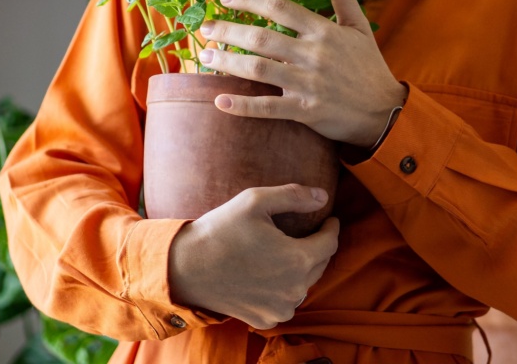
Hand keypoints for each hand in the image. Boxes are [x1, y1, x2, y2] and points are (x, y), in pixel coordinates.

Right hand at [168, 184, 339, 329]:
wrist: (185, 268)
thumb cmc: (220, 231)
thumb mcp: (255, 201)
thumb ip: (294, 196)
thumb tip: (323, 197)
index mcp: (298, 260)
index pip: (330, 242)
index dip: (331, 228)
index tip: (328, 219)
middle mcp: (295, 290)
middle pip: (320, 264)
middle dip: (317, 246)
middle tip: (307, 232)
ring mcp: (280, 309)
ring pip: (304, 285)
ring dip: (301, 269)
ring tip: (286, 252)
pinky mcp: (265, 320)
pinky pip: (285, 302)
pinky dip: (284, 288)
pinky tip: (271, 274)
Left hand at [198, 0, 407, 147]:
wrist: (384, 111)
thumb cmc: (369, 66)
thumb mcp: (359, 26)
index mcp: (324, 31)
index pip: (281, 8)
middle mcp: (313, 55)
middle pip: (262, 38)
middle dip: (229, 31)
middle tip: (205, 28)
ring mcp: (307, 83)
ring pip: (259, 70)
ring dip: (227, 62)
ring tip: (205, 57)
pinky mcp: (305, 110)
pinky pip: (268, 107)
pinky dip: (243, 105)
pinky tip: (220, 101)